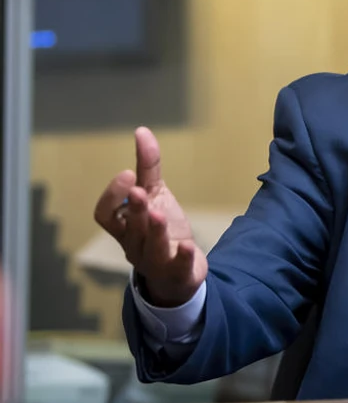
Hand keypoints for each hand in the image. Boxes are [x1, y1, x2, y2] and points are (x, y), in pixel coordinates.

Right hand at [93, 127, 206, 306]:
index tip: (128, 175)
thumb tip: (142, 131)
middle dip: (133, 208)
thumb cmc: (161, 229)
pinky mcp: (177, 272)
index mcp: (125, 226)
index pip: (105, 214)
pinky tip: (187, 244)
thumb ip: (148, 167)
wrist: (179, 272)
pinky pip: (176, 267)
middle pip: (129, 228)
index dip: (112, 196)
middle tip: (139, 190)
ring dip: (153, 230)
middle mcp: (134, 244)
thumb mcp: (156, 195)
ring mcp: (154, 260)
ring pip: (149, 247)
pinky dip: (182, 256)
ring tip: (159, 213)